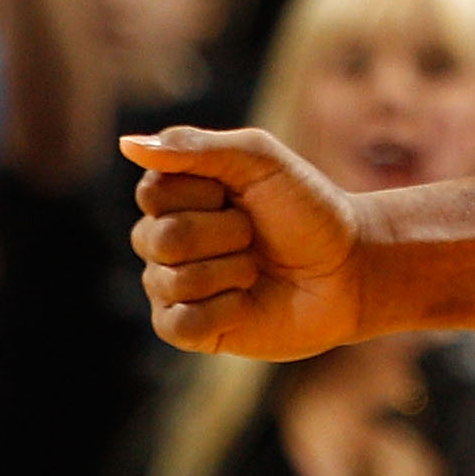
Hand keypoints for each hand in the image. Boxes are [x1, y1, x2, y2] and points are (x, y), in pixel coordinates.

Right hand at [124, 126, 366, 359]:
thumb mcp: (259, 160)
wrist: (349, 268)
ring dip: (232, 271)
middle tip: (254, 234)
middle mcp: (165, 238)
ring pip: (172, 282)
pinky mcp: (191, 330)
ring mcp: (174, 286)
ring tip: (257, 268)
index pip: (152, 194)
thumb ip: (195, 147)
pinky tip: (246, 303)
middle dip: (224, 235)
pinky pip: (178, 325)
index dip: (204, 195)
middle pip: (160, 239)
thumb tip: (125, 144)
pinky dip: (223, 312)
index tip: (240, 193)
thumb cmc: (307, 207)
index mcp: (175, 193)